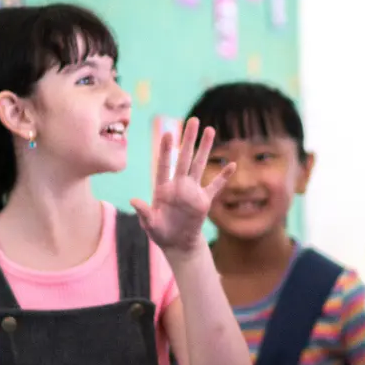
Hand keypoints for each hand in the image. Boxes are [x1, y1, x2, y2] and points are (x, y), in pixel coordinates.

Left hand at [131, 118, 232, 253]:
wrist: (177, 243)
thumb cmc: (160, 233)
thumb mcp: (149, 224)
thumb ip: (144, 212)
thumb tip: (133, 200)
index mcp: (163, 188)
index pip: (164, 164)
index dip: (166, 150)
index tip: (168, 133)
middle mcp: (178, 185)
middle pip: (185, 158)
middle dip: (188, 139)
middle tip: (193, 120)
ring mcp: (192, 191)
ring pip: (200, 165)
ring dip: (205, 148)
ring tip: (210, 130)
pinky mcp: (204, 201)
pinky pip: (215, 186)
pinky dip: (223, 177)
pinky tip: (231, 164)